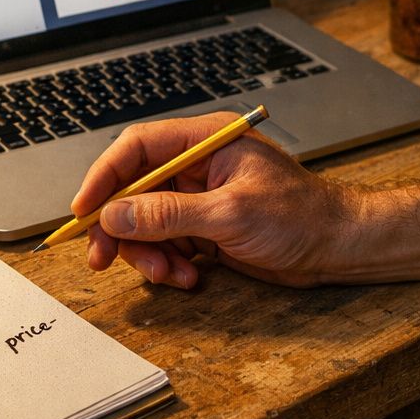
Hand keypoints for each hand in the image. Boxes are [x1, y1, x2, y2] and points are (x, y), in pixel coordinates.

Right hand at [72, 112, 359, 288]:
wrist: (336, 247)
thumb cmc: (301, 217)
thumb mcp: (230, 215)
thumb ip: (169, 215)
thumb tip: (116, 214)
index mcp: (205, 141)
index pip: (138, 148)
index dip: (105, 177)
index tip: (83, 210)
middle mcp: (198, 165)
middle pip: (133, 190)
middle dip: (120, 227)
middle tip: (103, 258)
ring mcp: (200, 198)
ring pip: (146, 223)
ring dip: (148, 253)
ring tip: (170, 274)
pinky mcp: (204, 227)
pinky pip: (166, 244)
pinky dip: (168, 264)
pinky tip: (189, 277)